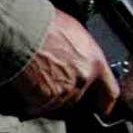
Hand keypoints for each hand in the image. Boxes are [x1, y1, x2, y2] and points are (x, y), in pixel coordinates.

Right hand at [0, 11, 117, 119]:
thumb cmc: (43, 24)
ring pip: (57, 103)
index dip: (105, 102)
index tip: (101, 108)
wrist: (22, 30)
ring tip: (32, 80)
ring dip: (47, 97)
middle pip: (78, 97)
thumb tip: (73, 54)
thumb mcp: (73, 31)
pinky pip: (39, 106)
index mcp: (94, 62)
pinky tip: (23, 87)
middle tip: (50, 80)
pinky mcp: (45, 98)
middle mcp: (83, 79)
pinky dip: (31, 101)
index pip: (110, 91)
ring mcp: (64, 91)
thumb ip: (78, 51)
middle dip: (65, 92)